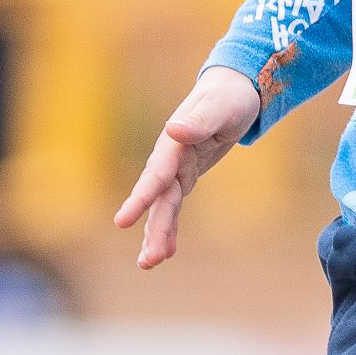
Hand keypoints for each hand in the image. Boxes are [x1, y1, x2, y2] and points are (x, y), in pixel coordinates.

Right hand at [113, 66, 260, 266]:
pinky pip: (175, 206)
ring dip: (157, 235)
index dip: (141, 199)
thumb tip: (173, 129)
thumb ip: (198, 120)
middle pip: (158, 199)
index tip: (122, 222)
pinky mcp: (185, 176)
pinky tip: (168, 252)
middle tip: (147, 262)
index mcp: (174, 143)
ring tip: (149, 264)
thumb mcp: (220, 107)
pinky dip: (171, 228)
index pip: (156, 175)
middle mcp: (169, 159)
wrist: (232, 90)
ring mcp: (176, 169)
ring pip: (163, 208)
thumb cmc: (229, 97)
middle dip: (152, 230)